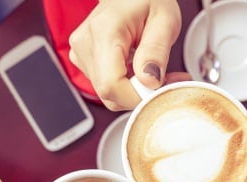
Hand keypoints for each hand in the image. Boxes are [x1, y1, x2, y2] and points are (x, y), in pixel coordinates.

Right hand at [68, 0, 189, 110]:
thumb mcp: (165, 19)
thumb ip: (156, 52)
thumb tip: (149, 81)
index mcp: (103, 31)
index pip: (112, 85)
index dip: (137, 97)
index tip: (161, 91)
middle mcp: (85, 44)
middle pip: (109, 93)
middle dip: (140, 94)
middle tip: (165, 78)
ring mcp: (81, 53)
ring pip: (108, 93)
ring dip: (135, 90)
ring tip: (154, 69)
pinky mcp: (83, 60)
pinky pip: (106, 86)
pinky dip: (126, 85)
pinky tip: (139, 69)